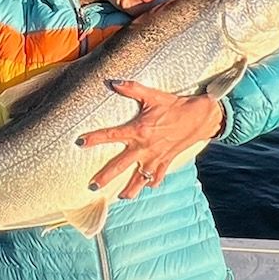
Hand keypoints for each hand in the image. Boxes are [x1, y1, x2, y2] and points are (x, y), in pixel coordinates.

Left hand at [77, 81, 225, 198]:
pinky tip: (147, 187)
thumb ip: (132, 88)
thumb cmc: (174, 105)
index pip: (111, 135)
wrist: (199, 117)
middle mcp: (145, 147)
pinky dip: (152, 183)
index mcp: (138, 130)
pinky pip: (157, 177)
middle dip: (105, 177)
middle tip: (92, 186)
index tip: (79, 142)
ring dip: (129, 189)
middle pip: (120, 165)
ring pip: (139, 179)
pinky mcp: (166, 162)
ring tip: (120, 197)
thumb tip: (113, 82)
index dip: (94, 138)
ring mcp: (155, 157)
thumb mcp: (153, 95)